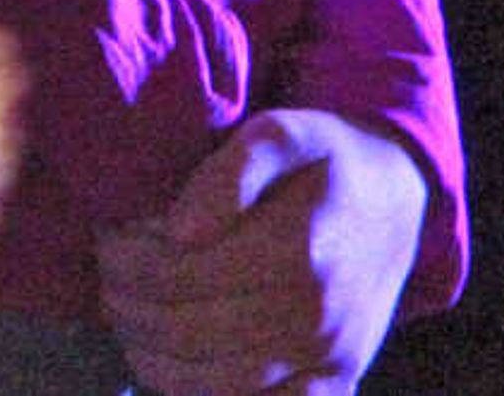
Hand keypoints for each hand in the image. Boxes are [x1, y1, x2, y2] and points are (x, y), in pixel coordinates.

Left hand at [95, 109, 424, 395]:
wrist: (397, 201)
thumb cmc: (325, 163)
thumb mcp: (284, 133)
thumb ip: (231, 171)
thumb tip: (181, 230)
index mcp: (299, 252)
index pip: (177, 276)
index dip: (124, 262)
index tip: (106, 240)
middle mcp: (318, 317)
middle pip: (184, 331)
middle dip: (125, 305)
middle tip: (106, 278)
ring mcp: (329, 359)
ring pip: (210, 384)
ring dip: (147, 353)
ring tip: (123, 315)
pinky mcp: (335, 384)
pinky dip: (200, 395)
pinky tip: (167, 361)